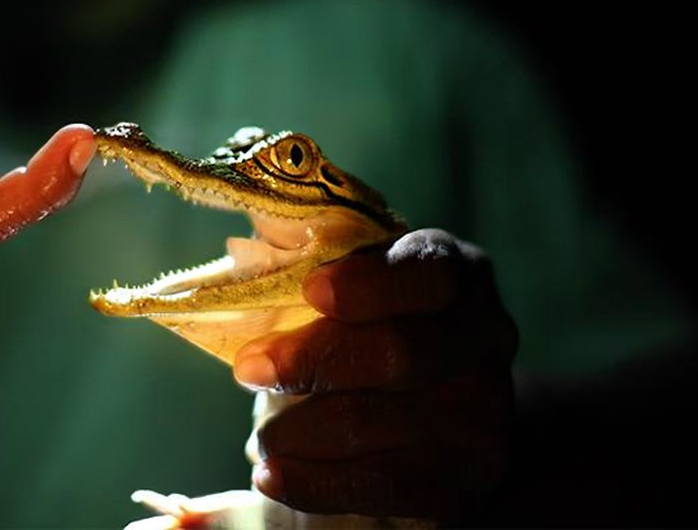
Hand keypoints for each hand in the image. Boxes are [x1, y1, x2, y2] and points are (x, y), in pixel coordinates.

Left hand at [233, 229, 517, 521]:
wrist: (442, 415)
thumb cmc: (374, 330)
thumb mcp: (358, 280)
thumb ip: (314, 258)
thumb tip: (255, 248)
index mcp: (460, 274)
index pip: (428, 273)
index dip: (368, 283)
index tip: (309, 290)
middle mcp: (487, 340)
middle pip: (397, 352)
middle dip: (309, 362)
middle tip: (248, 371)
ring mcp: (484, 415)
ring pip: (374, 423)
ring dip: (297, 431)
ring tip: (262, 435)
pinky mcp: (466, 481)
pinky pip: (380, 486)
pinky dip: (314, 483)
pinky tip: (272, 476)